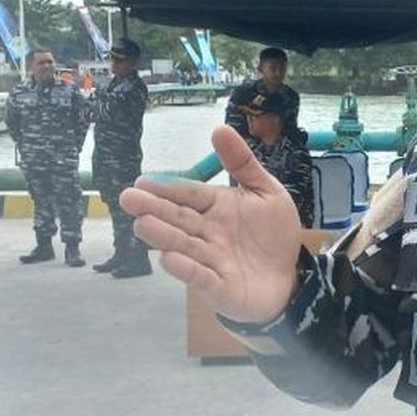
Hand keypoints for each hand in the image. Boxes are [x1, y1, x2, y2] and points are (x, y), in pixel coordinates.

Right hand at [120, 125, 302, 323]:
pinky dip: (187, 269)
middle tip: (128, 198)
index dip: (168, 188)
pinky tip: (169, 259)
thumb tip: (220, 128)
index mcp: (216, 207)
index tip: (142, 181)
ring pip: (185, 246)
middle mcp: (207, 232)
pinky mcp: (219, 287)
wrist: (288, 276)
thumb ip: (243, 163)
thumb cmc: (272, 233)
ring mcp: (211, 260)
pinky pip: (202, 277)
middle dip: (155, 209)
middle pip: (179, 219)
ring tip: (142, 225)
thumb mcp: (266, 191)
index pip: (190, 194)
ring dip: (164, 236)